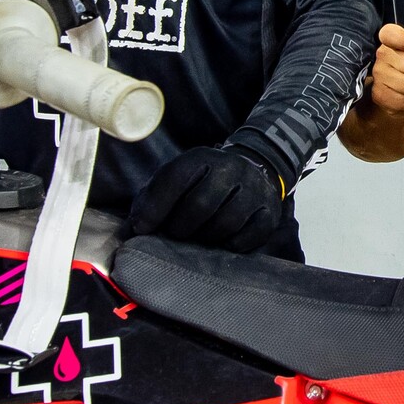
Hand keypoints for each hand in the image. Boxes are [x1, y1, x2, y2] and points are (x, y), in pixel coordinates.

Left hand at [129, 145, 285, 252]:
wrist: (252, 172)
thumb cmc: (202, 184)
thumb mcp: (176, 180)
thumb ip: (151, 200)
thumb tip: (133, 230)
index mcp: (202, 157)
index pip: (175, 178)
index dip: (155, 207)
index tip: (143, 228)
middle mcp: (231, 168)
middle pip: (200, 205)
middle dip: (181, 227)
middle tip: (175, 236)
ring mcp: (254, 189)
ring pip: (226, 222)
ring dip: (205, 238)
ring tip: (197, 240)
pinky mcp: (269, 212)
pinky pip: (249, 236)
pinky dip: (230, 245)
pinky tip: (221, 242)